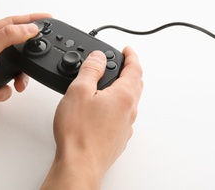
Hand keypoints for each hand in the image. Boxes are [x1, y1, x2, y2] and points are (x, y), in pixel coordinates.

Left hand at [0, 13, 50, 167]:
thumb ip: (9, 36)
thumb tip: (30, 28)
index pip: (13, 22)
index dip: (31, 19)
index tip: (47, 18)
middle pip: (18, 48)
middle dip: (26, 58)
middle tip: (37, 57)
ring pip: (17, 70)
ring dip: (16, 79)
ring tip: (15, 84)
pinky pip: (8, 88)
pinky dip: (0, 93)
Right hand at [41, 47, 142, 188]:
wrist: (80, 165)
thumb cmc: (79, 133)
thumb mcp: (79, 91)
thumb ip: (90, 70)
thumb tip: (98, 57)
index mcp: (123, 96)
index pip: (134, 68)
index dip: (131, 56)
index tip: (127, 50)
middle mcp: (129, 111)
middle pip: (135, 84)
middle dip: (130, 71)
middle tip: (121, 64)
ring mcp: (125, 126)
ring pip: (129, 100)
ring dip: (124, 87)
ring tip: (110, 83)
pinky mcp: (118, 137)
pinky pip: (123, 115)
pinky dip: (118, 104)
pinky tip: (105, 108)